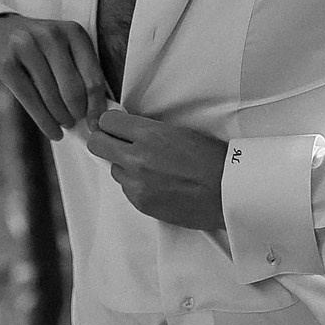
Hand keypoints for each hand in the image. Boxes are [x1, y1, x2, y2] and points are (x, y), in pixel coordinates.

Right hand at [0, 14, 109, 140]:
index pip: (93, 77)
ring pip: (52, 97)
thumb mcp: (62, 47)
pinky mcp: (6, 63)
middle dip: (77, 113)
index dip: (97, 106)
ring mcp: (26, 47)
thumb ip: (80, 70)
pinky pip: (30, 100)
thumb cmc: (36, 47)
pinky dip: (44, 121)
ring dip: (61, 118)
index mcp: (73, 32)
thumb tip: (97, 112)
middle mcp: (52, 36)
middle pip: (74, 89)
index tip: (98, 124)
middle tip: (76, 122)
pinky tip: (52, 131)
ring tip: (64, 125)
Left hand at [84, 110, 228, 231]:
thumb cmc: (212, 159)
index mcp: (149, 135)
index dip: (111, 124)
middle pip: (96, 144)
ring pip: (113, 169)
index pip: (106, 122)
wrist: (228, 192)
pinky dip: (136, 185)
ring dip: (125, 166)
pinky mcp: (140, 203)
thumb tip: (126, 130)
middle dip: (106, 142)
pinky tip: (157, 184)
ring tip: (150, 168)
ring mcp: (136, 184)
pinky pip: (126, 189)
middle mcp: (137, 158)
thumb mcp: (178, 132)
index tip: (117, 127)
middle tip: (119, 144)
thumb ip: (148, 131)